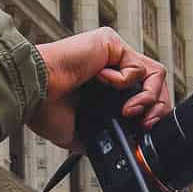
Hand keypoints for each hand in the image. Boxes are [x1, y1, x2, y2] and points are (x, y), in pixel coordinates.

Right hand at [28, 28, 170, 149]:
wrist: (35, 94)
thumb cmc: (45, 108)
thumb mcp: (79, 132)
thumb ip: (100, 134)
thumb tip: (118, 148)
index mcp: (104, 86)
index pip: (142, 95)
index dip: (150, 113)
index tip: (144, 129)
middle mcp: (111, 66)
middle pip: (155, 84)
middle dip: (157, 108)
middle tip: (145, 124)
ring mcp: (112, 53)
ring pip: (154, 74)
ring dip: (148, 98)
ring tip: (128, 110)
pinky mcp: (111, 43)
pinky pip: (135, 66)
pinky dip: (122, 81)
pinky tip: (100, 81)